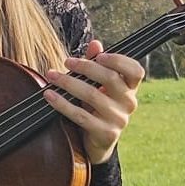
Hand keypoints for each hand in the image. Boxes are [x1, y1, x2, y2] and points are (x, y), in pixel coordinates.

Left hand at [42, 39, 143, 164]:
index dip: (119, 61)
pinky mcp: (105, 133)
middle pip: (110, 78)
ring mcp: (119, 119)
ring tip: (52, 76)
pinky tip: (49, 95)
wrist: (96, 142)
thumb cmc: (96, 106)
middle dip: (85, 67)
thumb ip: (97, 63)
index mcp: (130, 88)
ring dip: (68, 83)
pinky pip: (80, 115)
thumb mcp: (98, 85)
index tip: (100, 55)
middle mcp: (129, 103)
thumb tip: (95, 43)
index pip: (135, 71)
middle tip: (66, 62)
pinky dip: (62, 103)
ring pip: (92, 95)